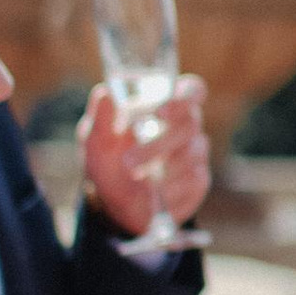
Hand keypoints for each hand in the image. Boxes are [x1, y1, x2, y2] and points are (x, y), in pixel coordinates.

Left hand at [79, 76, 210, 240]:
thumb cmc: (108, 161)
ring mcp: (194, 153)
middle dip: (158, 143)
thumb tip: (105, 93)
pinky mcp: (198, 180)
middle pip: (190, 122)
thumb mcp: (97, 141)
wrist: (115, 205)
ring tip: (136, 179)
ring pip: (192, 153)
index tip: (160, 112)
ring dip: (162, 168)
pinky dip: (172, 188)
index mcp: (164, 106)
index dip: (185, 97)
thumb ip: (101, 118)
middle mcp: (184, 126)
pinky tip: (157, 194)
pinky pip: (195, 180)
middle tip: (128, 161)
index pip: (192, 90)